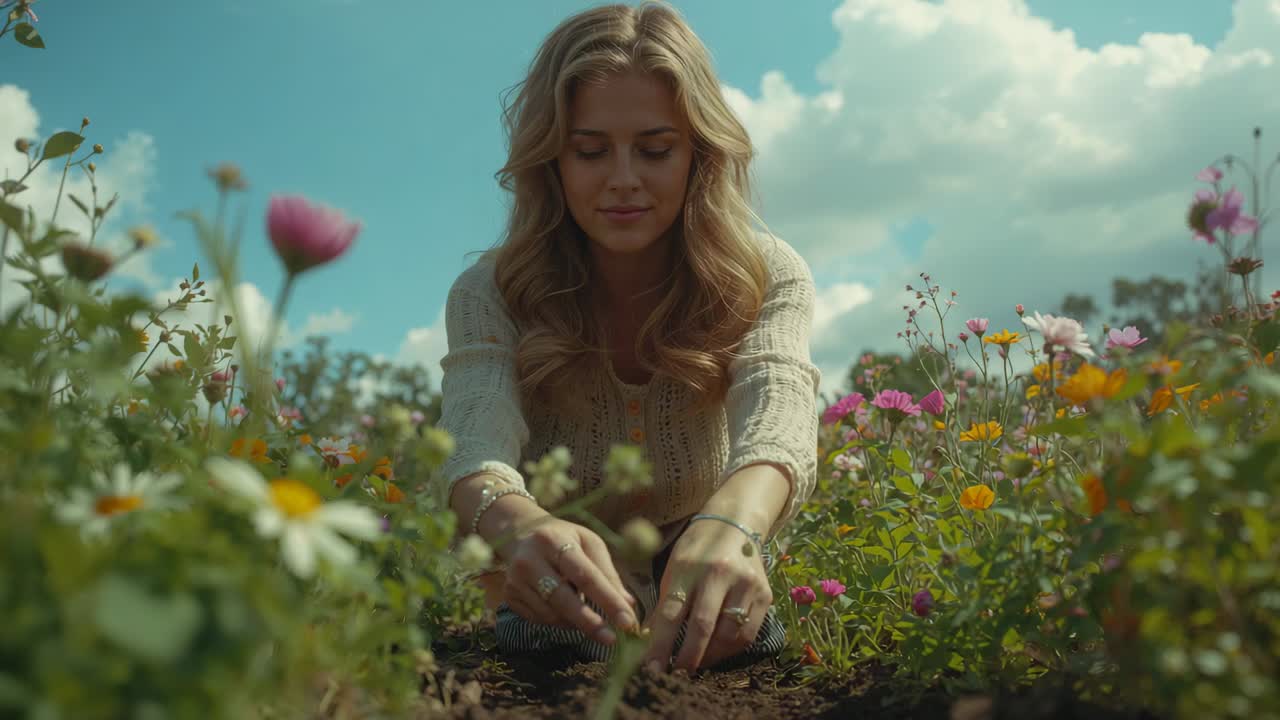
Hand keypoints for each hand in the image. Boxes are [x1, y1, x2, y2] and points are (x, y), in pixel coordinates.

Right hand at [499, 517, 638, 645]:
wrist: (519, 533)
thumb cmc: (563, 538)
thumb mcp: (589, 543)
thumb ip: (608, 573)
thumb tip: (628, 605)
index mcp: (554, 541)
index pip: (585, 575)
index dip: (608, 600)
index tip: (627, 622)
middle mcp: (530, 561)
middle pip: (562, 599)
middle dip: (590, 623)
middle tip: (611, 640)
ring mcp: (515, 580)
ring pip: (551, 614)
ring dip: (575, 622)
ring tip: (589, 616)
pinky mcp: (509, 596)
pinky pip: (540, 619)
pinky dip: (559, 621)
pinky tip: (567, 611)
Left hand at [641, 518, 771, 671]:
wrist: (735, 523)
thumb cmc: (696, 550)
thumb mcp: (674, 569)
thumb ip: (665, 605)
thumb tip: (649, 644)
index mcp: (688, 566)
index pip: (671, 613)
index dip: (660, 645)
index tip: (651, 669)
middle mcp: (719, 574)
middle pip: (702, 626)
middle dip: (687, 658)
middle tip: (676, 675)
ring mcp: (745, 584)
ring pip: (728, 635)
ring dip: (709, 656)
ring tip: (696, 663)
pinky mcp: (764, 595)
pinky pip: (747, 634)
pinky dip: (730, 649)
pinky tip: (716, 651)